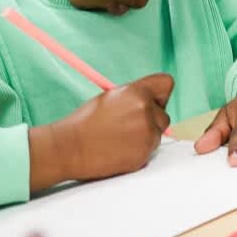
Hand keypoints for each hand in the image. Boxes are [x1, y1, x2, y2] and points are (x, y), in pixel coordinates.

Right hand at [29, 73, 172, 189]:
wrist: (70, 147)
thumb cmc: (86, 122)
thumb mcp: (111, 97)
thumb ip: (135, 95)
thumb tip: (154, 99)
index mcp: (136, 92)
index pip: (166, 84)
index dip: (159, 95)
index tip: (152, 102)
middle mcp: (145, 110)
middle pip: (164, 115)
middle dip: (151, 120)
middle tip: (127, 126)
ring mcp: (147, 133)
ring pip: (158, 134)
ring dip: (145, 137)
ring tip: (120, 138)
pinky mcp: (145, 153)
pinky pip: (150, 150)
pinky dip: (139, 150)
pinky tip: (119, 149)